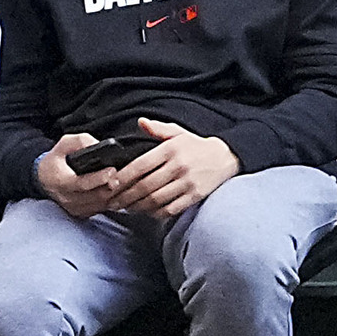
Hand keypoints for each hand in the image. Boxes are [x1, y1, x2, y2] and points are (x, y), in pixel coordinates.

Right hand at [35, 141, 129, 220]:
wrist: (44, 179)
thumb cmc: (56, 160)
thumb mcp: (64, 144)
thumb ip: (80, 141)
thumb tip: (98, 145)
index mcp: (61, 181)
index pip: (82, 183)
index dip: (99, 178)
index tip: (112, 170)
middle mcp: (67, 198)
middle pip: (96, 196)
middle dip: (112, 186)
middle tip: (125, 175)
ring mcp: (74, 208)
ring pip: (101, 204)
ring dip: (114, 194)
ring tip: (124, 181)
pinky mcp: (81, 213)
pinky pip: (100, 209)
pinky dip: (110, 199)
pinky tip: (116, 190)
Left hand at [106, 120, 238, 216]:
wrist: (226, 158)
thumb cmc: (196, 146)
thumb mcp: (178, 133)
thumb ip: (158, 129)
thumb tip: (141, 122)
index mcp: (171, 149)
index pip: (140, 165)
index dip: (123, 177)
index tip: (111, 184)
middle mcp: (178, 166)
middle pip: (145, 186)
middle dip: (125, 196)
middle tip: (113, 201)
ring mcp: (187, 183)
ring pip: (155, 199)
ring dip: (137, 206)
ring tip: (126, 208)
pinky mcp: (195, 196)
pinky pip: (170, 209)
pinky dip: (155, 213)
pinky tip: (146, 212)